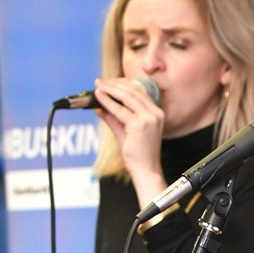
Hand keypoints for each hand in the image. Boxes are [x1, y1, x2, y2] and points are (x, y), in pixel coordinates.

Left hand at [92, 74, 165, 203]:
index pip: (139, 91)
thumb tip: (99, 105)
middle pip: (133, 90)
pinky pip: (120, 109)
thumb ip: (113, 116)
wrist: (145, 170)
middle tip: (100, 82)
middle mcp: (155, 113)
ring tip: (98, 86)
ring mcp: (149, 118)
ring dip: (110, 89)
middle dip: (114, 84)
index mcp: (156, 113)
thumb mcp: (124, 130)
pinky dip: (108, 101)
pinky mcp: (139, 125)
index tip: (109, 82)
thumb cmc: (138, 154)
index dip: (123, 83)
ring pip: (127, 96)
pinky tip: (99, 97)